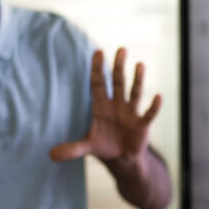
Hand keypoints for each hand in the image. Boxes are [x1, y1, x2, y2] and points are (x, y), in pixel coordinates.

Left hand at [50, 48, 160, 163]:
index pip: (98, 83)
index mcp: (101, 106)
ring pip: (135, 92)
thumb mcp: (87, 146)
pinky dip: (154, 106)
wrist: (122, 159)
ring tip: (140, 64)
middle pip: (118, 82)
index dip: (97, 69)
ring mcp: (131, 113)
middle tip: (122, 49)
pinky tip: (158, 97)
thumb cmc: (104, 146)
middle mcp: (117, 105)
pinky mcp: (142, 124)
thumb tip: (51, 155)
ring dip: (137, 79)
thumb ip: (72, 148)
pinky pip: (149, 113)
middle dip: (119, 67)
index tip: (98, 51)